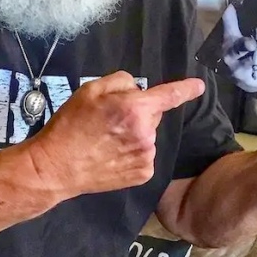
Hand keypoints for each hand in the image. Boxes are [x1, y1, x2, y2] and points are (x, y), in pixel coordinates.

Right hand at [27, 71, 204, 198]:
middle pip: (151, 114)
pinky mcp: (143, 174)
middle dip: (137, 113)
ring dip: (134, 134)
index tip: (199, 86)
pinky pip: (144, 155)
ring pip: (147, 135)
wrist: (57, 166)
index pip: (169, 95)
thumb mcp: (90, 90)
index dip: (186, 89)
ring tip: (106, 141)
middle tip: (109, 120)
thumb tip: (137, 90)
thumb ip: (120, 82)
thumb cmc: (70, 124)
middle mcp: (146, 133)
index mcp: (135, 108)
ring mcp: (146, 156)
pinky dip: (132, 153)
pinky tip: (111, 156)